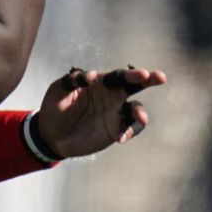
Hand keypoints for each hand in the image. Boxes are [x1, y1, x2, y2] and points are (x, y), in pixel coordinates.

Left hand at [33, 66, 166, 158]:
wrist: (51, 135)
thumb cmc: (54, 108)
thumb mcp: (57, 91)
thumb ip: (72, 81)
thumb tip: (91, 75)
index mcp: (100, 83)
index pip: (119, 75)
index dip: (131, 74)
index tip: (142, 74)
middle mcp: (111, 95)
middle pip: (134, 86)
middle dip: (149, 79)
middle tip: (159, 77)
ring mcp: (115, 113)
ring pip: (136, 109)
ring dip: (141, 112)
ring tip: (139, 117)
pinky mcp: (115, 130)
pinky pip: (130, 128)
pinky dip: (130, 131)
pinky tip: (120, 138)